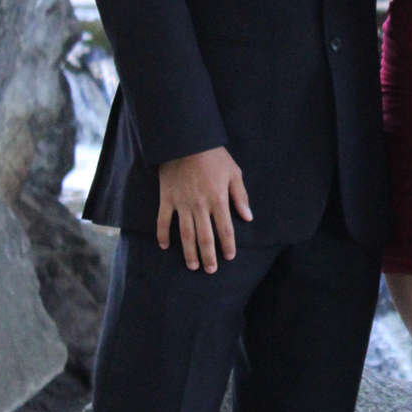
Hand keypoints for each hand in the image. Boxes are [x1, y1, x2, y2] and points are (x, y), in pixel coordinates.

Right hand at [157, 147, 251, 272]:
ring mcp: (182, 204)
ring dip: (189, 252)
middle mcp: (200, 205)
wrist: (186, 142)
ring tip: (192, 265)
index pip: (225, 229)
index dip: (227, 245)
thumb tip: (248, 217)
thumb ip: (241, 196)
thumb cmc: (213, 157)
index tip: (229, 257)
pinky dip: (163, 234)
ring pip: (185, 234)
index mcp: (218, 200)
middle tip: (210, 270)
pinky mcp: (167, 199)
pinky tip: (164, 246)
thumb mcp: (234, 173)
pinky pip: (163, 220)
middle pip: (205, 237)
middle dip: (209, 256)